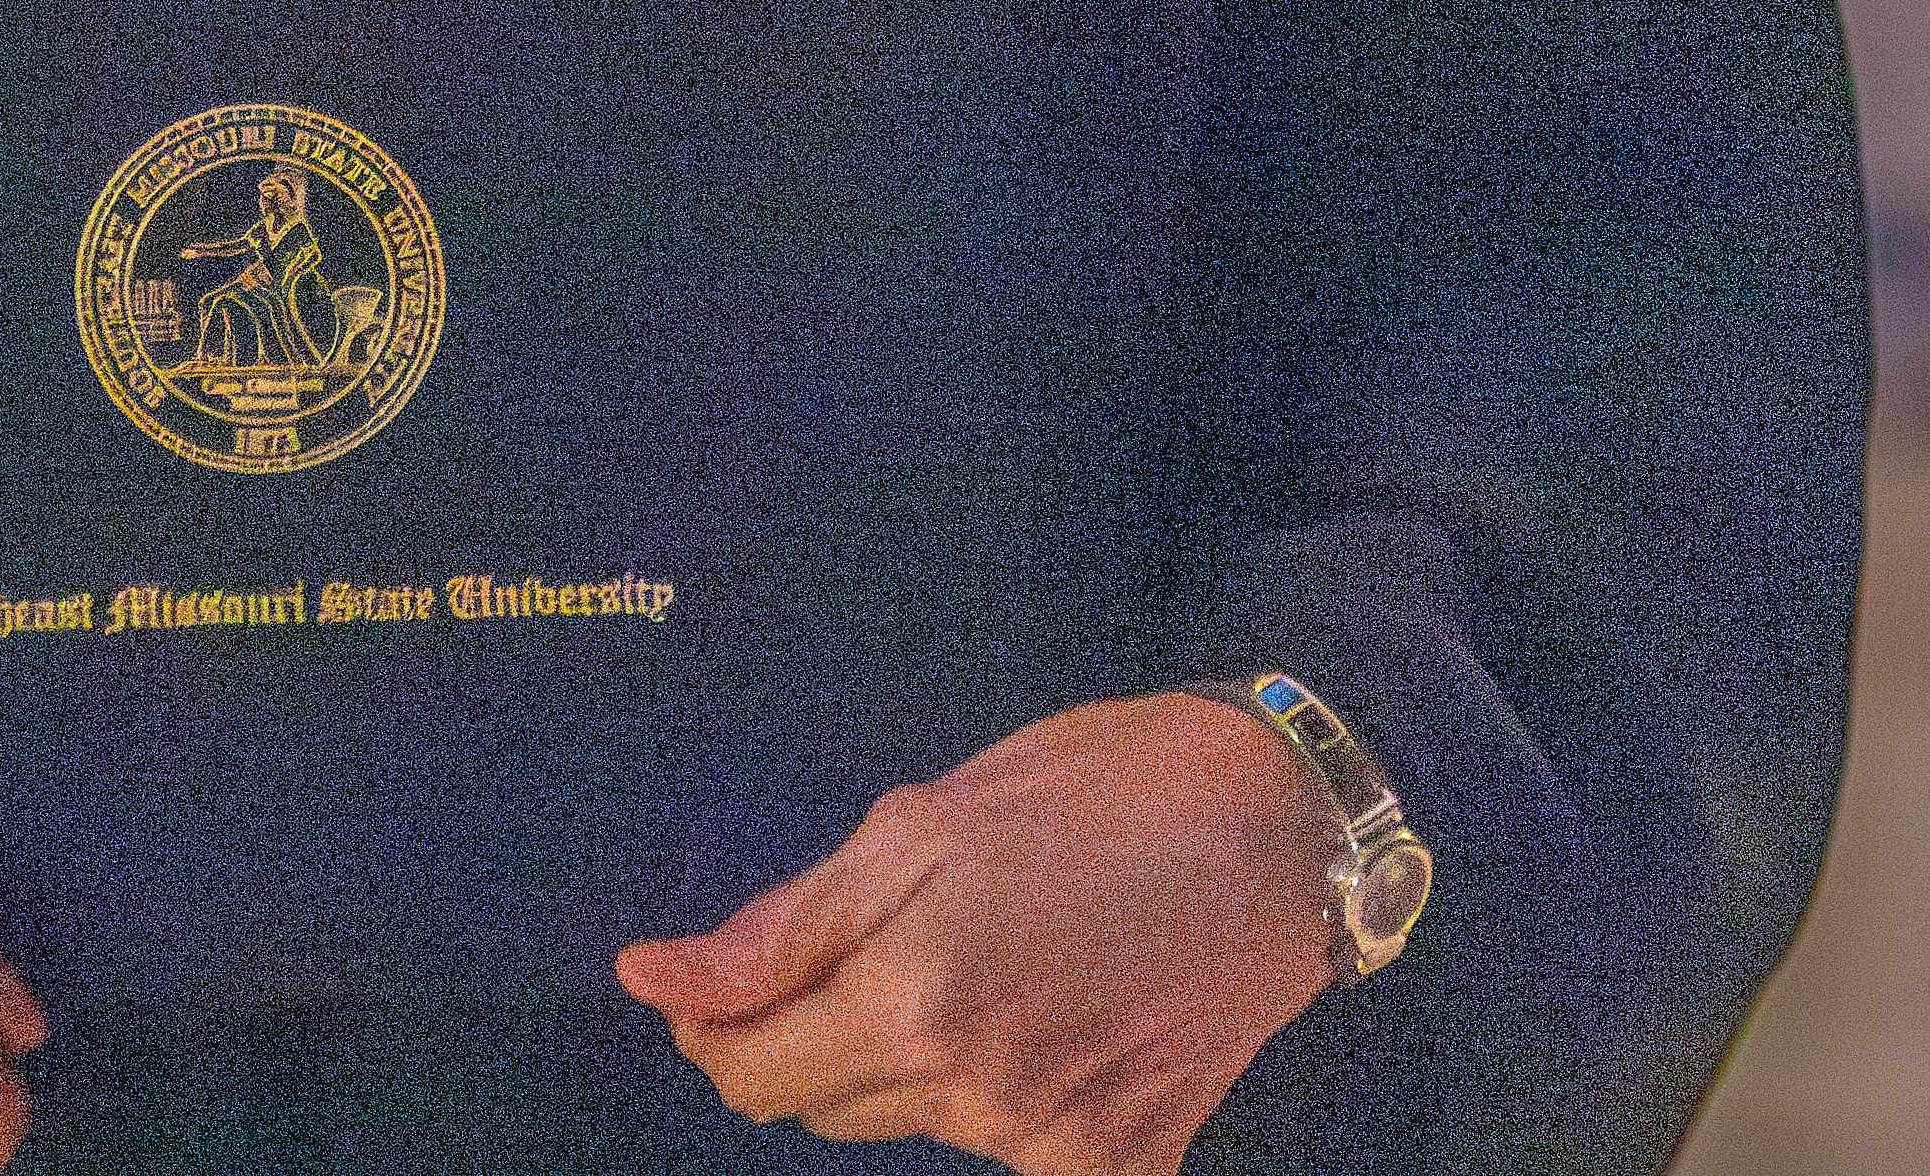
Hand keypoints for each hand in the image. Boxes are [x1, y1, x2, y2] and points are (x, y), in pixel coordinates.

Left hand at [616, 692, 1343, 1175]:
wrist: (1282, 827)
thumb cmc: (1090, 792)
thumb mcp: (917, 826)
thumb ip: (782, 927)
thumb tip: (647, 982)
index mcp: (912, 1003)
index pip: (752, 1075)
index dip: (725, 1027)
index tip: (741, 980)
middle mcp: (978, 1096)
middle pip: (831, 1102)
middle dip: (833, 1030)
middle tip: (910, 932)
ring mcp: (1058, 1144)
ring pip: (920, 1122)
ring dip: (926, 1057)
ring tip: (1007, 956)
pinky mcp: (1128, 1167)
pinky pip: (1015, 1152)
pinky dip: (1012, 1096)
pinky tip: (1062, 1018)